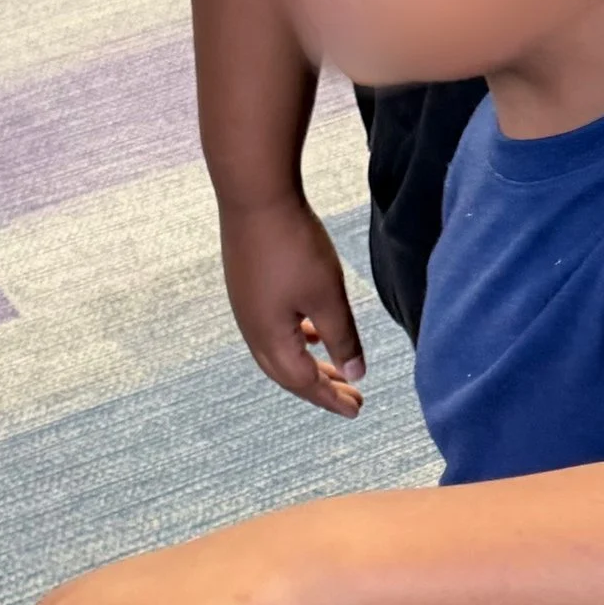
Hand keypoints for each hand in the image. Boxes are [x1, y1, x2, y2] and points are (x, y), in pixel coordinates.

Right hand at [222, 192, 366, 416]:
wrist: (255, 196)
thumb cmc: (294, 246)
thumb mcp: (328, 297)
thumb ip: (343, 339)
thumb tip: (356, 374)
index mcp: (271, 339)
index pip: (304, 383)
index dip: (332, 398)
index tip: (357, 409)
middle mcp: (252, 330)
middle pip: (288, 374)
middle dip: (320, 387)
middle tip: (351, 397)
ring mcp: (246, 308)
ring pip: (279, 352)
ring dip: (309, 364)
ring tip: (336, 369)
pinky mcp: (247, 287)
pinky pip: (272, 329)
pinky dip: (297, 340)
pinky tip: (313, 330)